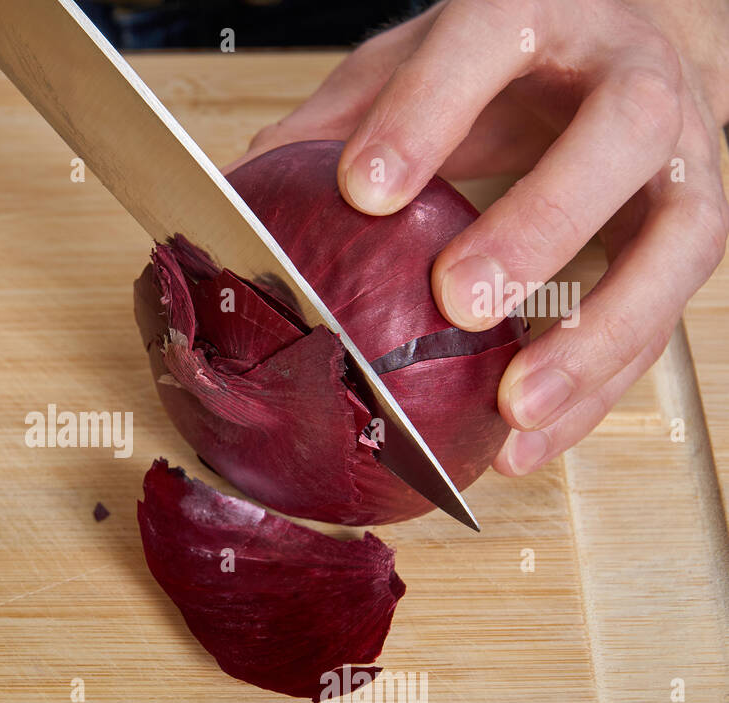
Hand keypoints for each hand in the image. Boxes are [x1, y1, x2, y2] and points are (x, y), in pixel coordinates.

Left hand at [228, 0, 728, 474]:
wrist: (633, 42)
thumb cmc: (510, 60)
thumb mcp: (416, 61)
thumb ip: (340, 119)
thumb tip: (238, 189)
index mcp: (544, 15)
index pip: (490, 47)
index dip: (428, 117)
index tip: (363, 191)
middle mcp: (633, 78)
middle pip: (618, 138)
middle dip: (540, 224)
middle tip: (461, 301)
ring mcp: (681, 159)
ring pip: (676, 242)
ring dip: (597, 335)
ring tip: (515, 407)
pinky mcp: (692, 232)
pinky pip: (665, 319)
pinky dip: (597, 390)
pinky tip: (525, 440)